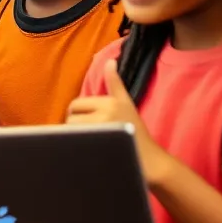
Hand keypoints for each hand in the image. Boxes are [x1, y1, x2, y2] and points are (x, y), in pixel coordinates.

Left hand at [67, 59, 170, 186]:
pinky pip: (75, 144)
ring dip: (73, 137)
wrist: (150, 161)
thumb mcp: (126, 103)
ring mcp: (102, 132)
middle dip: (74, 126)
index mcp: (110, 103)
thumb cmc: (136, 132)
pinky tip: (85, 150)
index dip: (78, 114)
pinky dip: (75, 146)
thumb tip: (110, 61)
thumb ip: (115, 83)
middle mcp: (105, 115)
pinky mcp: (98, 148)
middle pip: (70, 119)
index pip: (75, 105)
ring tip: (88, 142)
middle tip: (88, 134)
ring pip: (70, 132)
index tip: (89, 122)